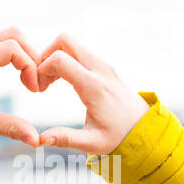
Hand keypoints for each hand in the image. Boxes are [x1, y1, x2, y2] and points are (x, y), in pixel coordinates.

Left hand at [0, 26, 41, 149]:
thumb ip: (11, 127)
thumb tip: (37, 140)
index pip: (13, 48)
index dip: (30, 66)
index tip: (34, 90)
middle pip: (11, 34)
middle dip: (31, 55)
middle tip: (36, 81)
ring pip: (3, 37)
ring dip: (21, 54)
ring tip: (28, 80)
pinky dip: (9, 56)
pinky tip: (15, 76)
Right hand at [35, 33, 149, 154]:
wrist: (145, 129)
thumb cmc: (119, 137)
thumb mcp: (92, 143)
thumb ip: (66, 139)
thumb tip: (40, 140)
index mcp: (94, 86)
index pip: (59, 59)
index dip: (41, 69)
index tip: (38, 89)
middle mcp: (100, 69)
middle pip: (64, 40)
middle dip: (46, 55)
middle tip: (41, 80)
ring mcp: (104, 65)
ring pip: (71, 43)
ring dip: (55, 57)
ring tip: (50, 83)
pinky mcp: (105, 67)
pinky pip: (80, 52)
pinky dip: (66, 60)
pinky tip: (63, 81)